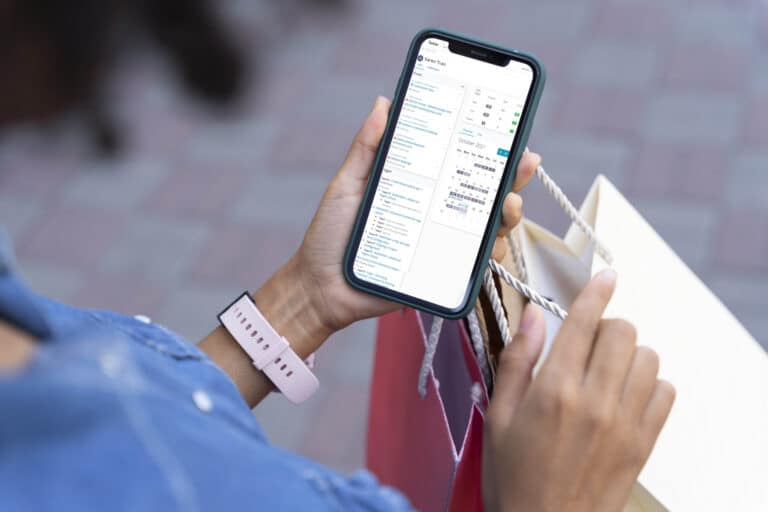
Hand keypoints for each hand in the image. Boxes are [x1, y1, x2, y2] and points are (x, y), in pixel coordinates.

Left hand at [293, 96, 540, 334]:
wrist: (321, 287)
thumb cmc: (330, 235)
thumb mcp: (348, 185)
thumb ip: (366, 148)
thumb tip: (384, 103)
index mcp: (419, 188)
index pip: (459, 163)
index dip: (486, 147)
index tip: (507, 130)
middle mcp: (436, 213)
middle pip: (484, 192)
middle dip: (512, 176)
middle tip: (522, 162)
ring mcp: (442, 243)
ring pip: (489, 227)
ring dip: (508, 213)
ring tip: (507, 203)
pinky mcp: (441, 273)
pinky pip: (476, 265)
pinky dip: (491, 252)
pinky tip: (493, 242)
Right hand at [483, 270, 675, 511]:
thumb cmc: (514, 476)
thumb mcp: (498, 416)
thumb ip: (516, 361)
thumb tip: (531, 317)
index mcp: (554, 389)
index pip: (584, 321)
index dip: (596, 291)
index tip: (605, 277)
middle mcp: (595, 400)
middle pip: (623, 331)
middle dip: (606, 326)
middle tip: (587, 344)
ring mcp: (625, 422)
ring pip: (648, 357)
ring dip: (629, 354)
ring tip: (606, 371)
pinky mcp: (644, 442)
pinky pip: (666, 392)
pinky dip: (650, 384)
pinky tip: (624, 395)